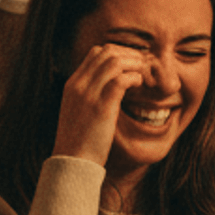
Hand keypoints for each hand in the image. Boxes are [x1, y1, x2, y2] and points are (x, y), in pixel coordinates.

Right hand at [51, 44, 146, 165]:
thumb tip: (112, 88)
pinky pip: (121, 80)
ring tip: (142, 77)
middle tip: (142, 68)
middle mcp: (78, 84)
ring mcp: (88, 94)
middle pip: (107, 51)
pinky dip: (134, 78)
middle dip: (129, 55)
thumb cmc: (80, 141)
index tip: (131, 66)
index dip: (118, 54)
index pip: (96, 53)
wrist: (72, 162)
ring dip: (134, 65)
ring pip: (115, 61)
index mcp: (72, 84)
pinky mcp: (101, 107)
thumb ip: (90, 96)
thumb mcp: (79, 112)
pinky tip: (139, 86)